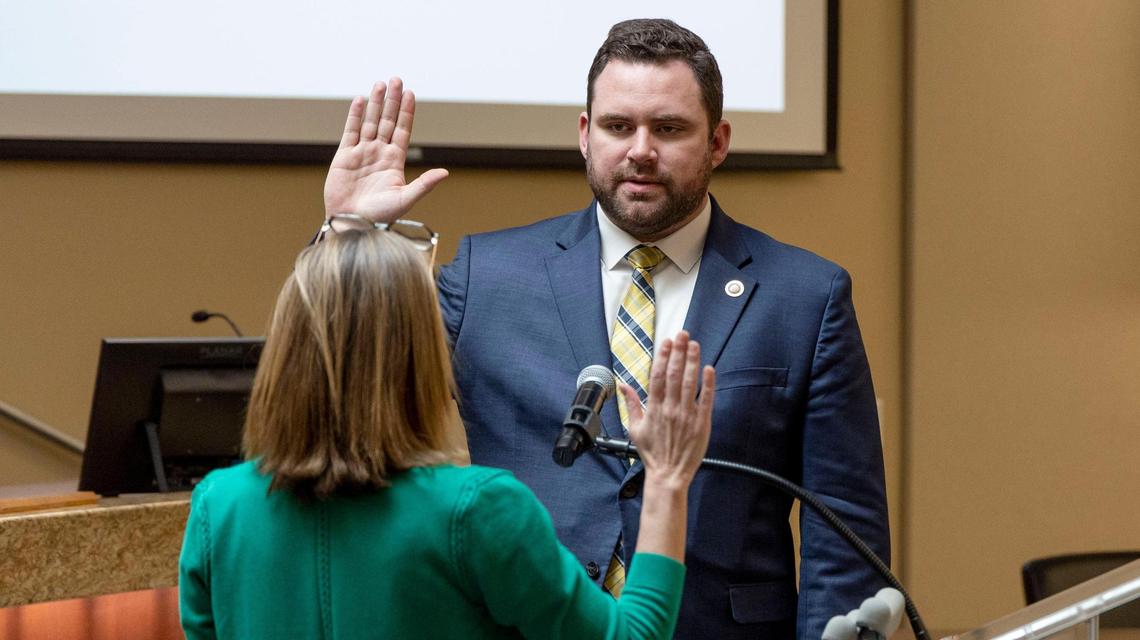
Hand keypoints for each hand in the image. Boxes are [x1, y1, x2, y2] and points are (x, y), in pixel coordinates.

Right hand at [322, 78, 448, 222]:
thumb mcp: (406, 199)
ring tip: (381, 84)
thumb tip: (446, 172)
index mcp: (395, 162)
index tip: (411, 93)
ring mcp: (361, 153)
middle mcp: (379, 154)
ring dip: (375, 103)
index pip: (402, 130)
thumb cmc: (380, 216)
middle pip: (387, 121)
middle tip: (396, 79)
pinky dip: (356, 115)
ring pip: (370, 122)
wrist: (353, 225)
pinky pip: (351, 131)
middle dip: (392, 100)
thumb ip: (424, 184)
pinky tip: (361, 100)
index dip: (406, 112)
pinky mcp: (344, 157)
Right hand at [622, 331, 714, 488]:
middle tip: (683, 334)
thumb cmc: (652, 453)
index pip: (658, 376)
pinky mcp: (701, 423)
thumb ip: (630, 404)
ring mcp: (687, 415)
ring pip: (690, 382)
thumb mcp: (635, 428)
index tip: (667, 342)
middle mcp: (670, 409)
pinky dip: (708, 384)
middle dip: (679, 352)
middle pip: (674, 374)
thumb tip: (622, 386)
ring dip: (692, 361)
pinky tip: (709, 368)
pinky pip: (706, 400)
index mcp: (653, 408)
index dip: (663, 356)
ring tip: (695, 344)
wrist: (668, 474)